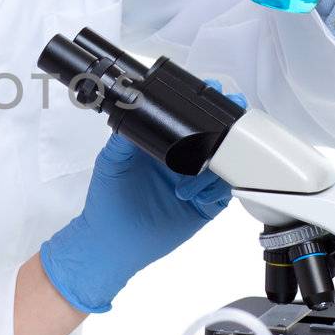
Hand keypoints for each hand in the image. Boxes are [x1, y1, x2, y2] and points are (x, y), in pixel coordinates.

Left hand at [39, 96, 236, 313]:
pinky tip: (196, 197)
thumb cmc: (107, 202)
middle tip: (227, 127)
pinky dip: (216, 190)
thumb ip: (123, 137)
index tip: (213, 93)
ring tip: (188, 181)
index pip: (189, 122)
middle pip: (215, 139)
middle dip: (226, 130)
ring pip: (224, 164)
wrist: (113, 241)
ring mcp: (195, 183)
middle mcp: (182, 161)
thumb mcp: (111, 162)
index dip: (203, 108)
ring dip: (215, 167)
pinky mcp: (204, 206)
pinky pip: (224, 192)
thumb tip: (132, 109)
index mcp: (163, 146)